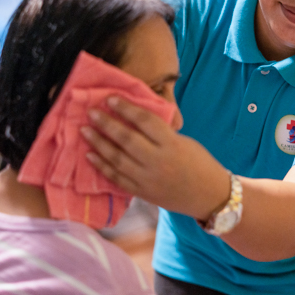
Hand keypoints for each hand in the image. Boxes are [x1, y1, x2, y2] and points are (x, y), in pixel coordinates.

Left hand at [81, 96, 229, 219]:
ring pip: (117, 159)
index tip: (110, 98)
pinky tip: (90, 155)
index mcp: (172, 144)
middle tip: (91, 112)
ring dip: (99, 143)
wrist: (209, 196)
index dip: (125, 108)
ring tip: (84, 130)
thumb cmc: (200, 163)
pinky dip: (102, 167)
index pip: (144, 121)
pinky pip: (117, 179)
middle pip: (126, 139)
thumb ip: (161, 133)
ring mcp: (148, 179)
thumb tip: (134, 118)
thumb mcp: (184, 141)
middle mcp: (158, 161)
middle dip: (106, 124)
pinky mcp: (142, 193)